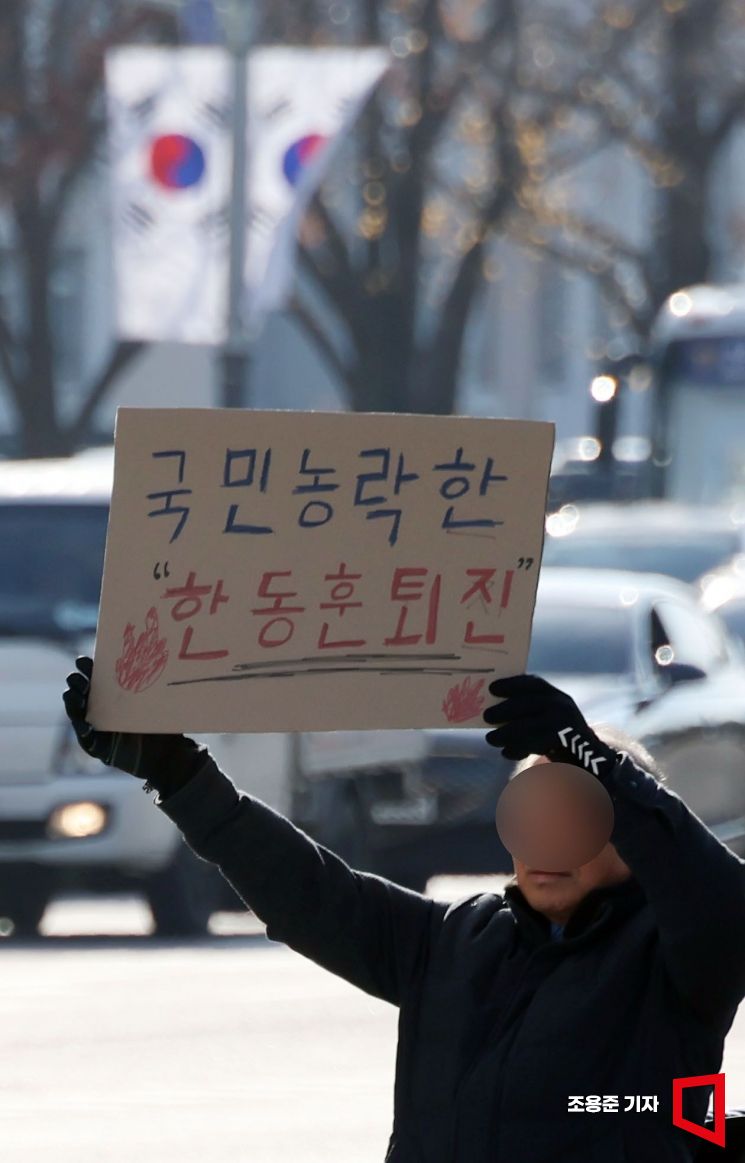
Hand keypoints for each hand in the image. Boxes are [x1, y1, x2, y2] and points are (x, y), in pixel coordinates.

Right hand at [63, 656, 204, 786]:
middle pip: (81, 690)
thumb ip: (152, 687)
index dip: (86, 667)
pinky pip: (85, 738)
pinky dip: (83, 730)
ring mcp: (96, 726)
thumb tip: (160, 659)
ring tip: (75, 696)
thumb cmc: (163, 724)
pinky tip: (86, 726)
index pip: (95, 675)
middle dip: (76, 682)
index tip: (83, 661)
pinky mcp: (96, 746)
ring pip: (76, 711)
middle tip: (79, 678)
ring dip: (73, 702)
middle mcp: (101, 707)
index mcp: (113, 693)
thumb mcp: (157, 703)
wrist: (166, 756)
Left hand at [483, 674, 615, 775]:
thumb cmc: (559, 734)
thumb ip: (529, 709)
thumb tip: (493, 707)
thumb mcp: (548, 714)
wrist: (589, 756)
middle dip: (504, 710)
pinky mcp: (563, 742)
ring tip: (491, 739)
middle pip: (527, 704)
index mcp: (555, 695)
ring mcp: (563, 723)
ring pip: (528, 726)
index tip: (492, 688)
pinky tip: (506, 753)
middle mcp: (561, 705)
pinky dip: (517, 748)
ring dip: (506, 733)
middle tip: (486, 717)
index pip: (533, 683)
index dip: (511, 684)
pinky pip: (535, 744)